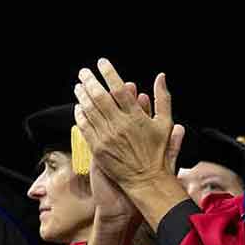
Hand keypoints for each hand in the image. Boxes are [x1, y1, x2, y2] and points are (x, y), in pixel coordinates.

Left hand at [74, 59, 173, 190]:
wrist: (146, 181)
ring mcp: (107, 137)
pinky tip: (78, 108)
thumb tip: (161, 76)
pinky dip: (80, 115)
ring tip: (78, 86)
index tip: (102, 63)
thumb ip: (163, 99)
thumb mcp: (166, 124)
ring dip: (82, 96)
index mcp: (136, 117)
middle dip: (90, 81)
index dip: (109, 73)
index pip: (119, 89)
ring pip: (90, 111)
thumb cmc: (158, 153)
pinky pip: (85, 128)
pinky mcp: (97, 149)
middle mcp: (120, 125)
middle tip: (84, 72)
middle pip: (100, 97)